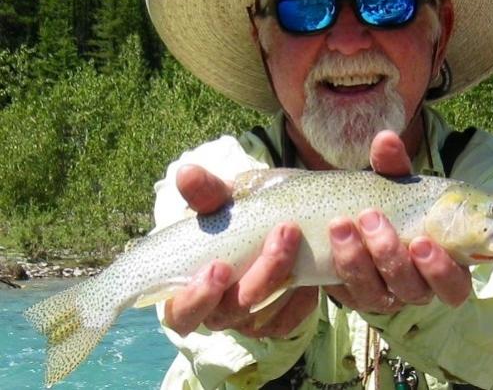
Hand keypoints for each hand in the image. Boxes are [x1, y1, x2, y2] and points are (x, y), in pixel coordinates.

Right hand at [164, 164, 317, 337]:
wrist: (285, 220)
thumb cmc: (243, 212)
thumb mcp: (228, 198)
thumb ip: (208, 192)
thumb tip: (186, 173)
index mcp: (192, 285)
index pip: (180, 312)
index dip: (196, 297)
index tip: (219, 266)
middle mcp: (217, 309)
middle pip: (228, 314)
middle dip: (258, 276)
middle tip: (280, 234)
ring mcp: (248, 319)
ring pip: (263, 317)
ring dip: (283, 274)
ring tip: (296, 233)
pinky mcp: (278, 320)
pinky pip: (291, 317)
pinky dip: (302, 294)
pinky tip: (310, 266)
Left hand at [324, 130, 471, 313]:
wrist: (350, 214)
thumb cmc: (388, 202)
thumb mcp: (393, 184)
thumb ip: (393, 166)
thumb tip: (386, 138)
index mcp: (439, 266)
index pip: (454, 287)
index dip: (442, 271)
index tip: (421, 241)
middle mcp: (414, 287)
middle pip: (411, 290)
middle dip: (390, 254)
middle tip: (372, 217)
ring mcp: (380, 294)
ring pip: (374, 293)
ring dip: (357, 258)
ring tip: (341, 223)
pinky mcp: (350, 294)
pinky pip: (344, 290)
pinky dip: (336, 263)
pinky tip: (327, 238)